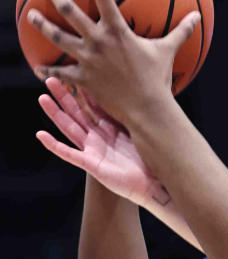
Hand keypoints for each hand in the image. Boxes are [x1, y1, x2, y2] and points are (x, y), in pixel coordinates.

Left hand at [27, 0, 198, 121]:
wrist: (147, 108)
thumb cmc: (158, 79)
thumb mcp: (168, 51)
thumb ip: (181, 31)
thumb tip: (197, 16)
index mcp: (117, 31)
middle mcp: (98, 41)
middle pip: (71, 12)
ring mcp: (87, 59)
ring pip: (57, 38)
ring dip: (42, 25)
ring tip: (31, 16)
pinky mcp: (83, 78)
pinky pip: (61, 71)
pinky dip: (48, 70)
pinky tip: (39, 67)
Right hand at [36, 77, 171, 208]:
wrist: (154, 185)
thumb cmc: (151, 161)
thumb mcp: (142, 133)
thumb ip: (135, 116)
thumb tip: (142, 92)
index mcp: (111, 130)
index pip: (93, 106)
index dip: (83, 92)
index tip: (76, 74)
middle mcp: (99, 138)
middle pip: (77, 114)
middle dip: (64, 97)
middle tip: (50, 80)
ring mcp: (93, 151)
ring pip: (70, 128)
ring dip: (56, 114)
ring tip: (43, 98)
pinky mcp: (91, 164)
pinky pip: (69, 154)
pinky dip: (55, 145)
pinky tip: (41, 135)